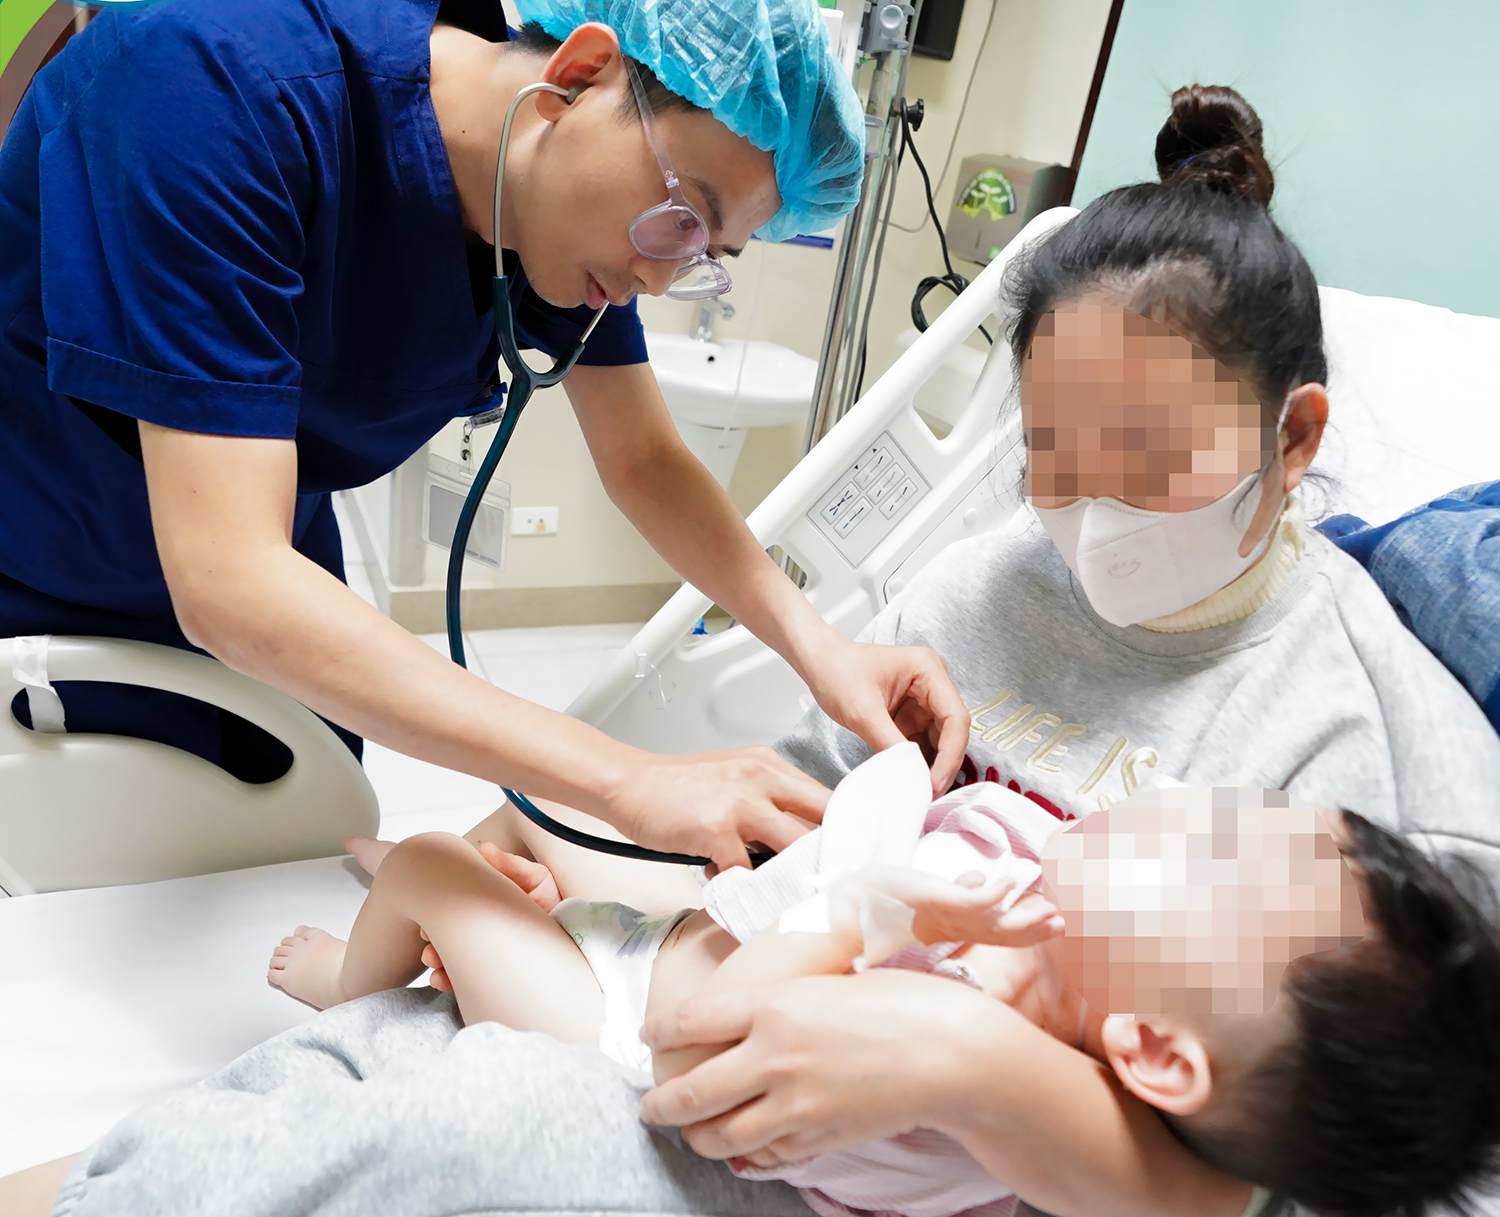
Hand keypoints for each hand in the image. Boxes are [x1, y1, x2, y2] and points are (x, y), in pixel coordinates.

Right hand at [422, 842, 559, 992]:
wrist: (577, 941)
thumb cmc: (556, 906)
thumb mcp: (537, 880)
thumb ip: (512, 865)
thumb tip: (483, 847)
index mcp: (488, 901)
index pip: (457, 898)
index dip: (441, 902)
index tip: (433, 905)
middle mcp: (482, 925)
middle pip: (447, 927)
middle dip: (433, 932)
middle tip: (429, 934)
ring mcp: (483, 950)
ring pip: (449, 954)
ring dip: (435, 956)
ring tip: (434, 957)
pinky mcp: (487, 974)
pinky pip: (460, 979)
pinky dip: (445, 979)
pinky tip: (442, 978)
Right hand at [606, 748, 829, 873]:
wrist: (629, 783)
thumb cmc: (678, 786)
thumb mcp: (734, 777)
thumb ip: (768, 801)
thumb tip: (798, 841)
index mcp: (770, 765)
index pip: (826, 797)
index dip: (841, 830)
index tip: (847, 854)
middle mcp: (762, 778)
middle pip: (821, 822)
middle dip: (829, 856)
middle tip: (828, 882)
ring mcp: (741, 804)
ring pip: (791, 849)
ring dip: (790, 876)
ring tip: (783, 891)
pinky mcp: (716, 830)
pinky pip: (744, 873)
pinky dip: (738, 886)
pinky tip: (722, 879)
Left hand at [638, 969, 991, 1165]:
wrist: (952, 1053)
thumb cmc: (900, 1000)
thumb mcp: (828, 979)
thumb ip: (781, 1002)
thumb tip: (747, 1012)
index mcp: (772, 1006)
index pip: (689, 1021)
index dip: (659, 1031)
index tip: (650, 1036)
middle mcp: (773, 1057)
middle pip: (690, 1092)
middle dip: (660, 1105)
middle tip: (650, 1107)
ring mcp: (794, 1105)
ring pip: (719, 1136)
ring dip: (697, 1137)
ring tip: (692, 1132)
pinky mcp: (817, 1138)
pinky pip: (764, 1156)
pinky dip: (746, 1156)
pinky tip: (742, 1150)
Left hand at [798, 637, 969, 795]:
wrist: (820, 663)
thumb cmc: (837, 673)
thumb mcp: (862, 712)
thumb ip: (890, 744)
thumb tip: (912, 777)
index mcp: (928, 669)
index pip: (955, 717)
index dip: (950, 754)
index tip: (935, 783)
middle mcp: (934, 682)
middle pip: (952, 731)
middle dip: (944, 764)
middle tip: (929, 795)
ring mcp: (925, 699)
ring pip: (941, 740)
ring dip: (933, 766)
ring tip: (921, 793)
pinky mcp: (913, 714)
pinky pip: (924, 742)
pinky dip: (919, 762)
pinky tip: (912, 781)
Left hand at [855, 866, 1064, 948]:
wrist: (851, 904)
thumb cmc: (884, 898)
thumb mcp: (929, 893)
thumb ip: (956, 889)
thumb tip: (975, 877)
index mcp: (954, 928)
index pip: (996, 932)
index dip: (1025, 930)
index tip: (1051, 921)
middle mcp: (955, 927)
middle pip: (1003, 933)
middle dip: (1033, 929)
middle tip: (1063, 923)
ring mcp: (949, 915)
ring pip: (996, 922)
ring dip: (1025, 917)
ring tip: (1052, 910)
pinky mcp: (940, 900)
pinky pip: (975, 899)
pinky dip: (995, 892)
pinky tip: (1011, 879)